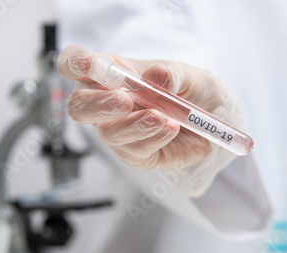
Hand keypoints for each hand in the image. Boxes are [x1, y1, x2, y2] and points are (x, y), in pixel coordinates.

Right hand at [57, 45, 242, 195]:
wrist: (213, 119)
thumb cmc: (190, 90)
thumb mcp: (188, 75)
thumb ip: (172, 74)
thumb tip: (156, 77)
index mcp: (110, 73)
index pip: (75, 65)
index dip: (74, 63)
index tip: (87, 64)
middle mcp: (106, 103)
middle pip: (79, 107)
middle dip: (98, 105)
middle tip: (124, 101)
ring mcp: (118, 131)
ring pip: (108, 133)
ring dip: (134, 125)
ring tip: (161, 118)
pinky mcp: (135, 154)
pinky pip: (135, 150)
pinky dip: (153, 139)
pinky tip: (170, 129)